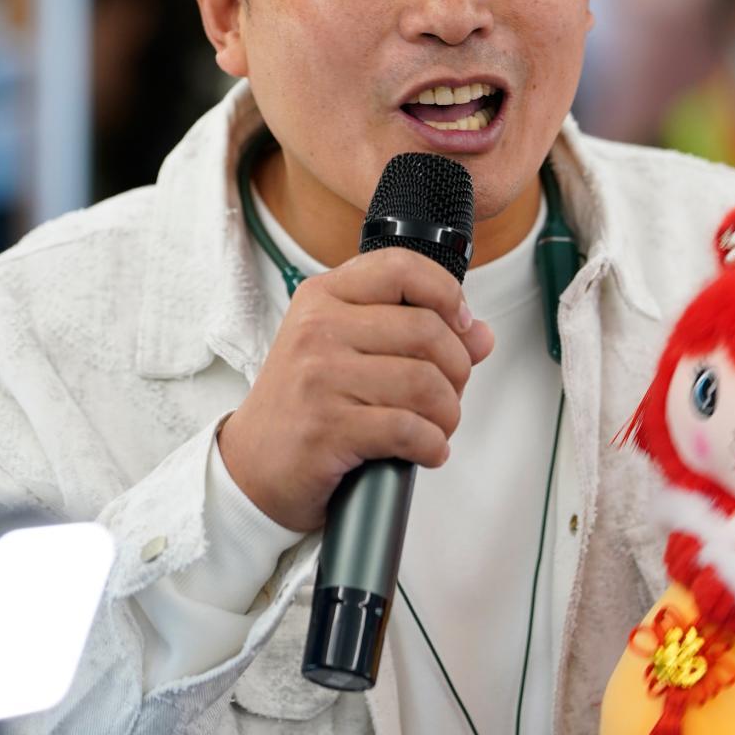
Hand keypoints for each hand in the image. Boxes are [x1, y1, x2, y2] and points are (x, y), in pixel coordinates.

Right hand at [218, 249, 493, 531]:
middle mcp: (318, 329)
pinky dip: (432, 446)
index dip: (447, 293)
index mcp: (323, 296)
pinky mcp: (327, 428)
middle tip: (450, 394)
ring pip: (424, 383)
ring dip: (447, 413)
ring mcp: (319, 377)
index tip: (461, 324)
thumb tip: (481, 334)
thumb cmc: (306, 404)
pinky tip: (427, 451)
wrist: (253, 466)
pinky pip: (409, 430)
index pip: (401, 267)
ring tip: (438, 427)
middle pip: (426, 331)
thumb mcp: (349, 351)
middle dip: (457, 370)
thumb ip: (414, 335)